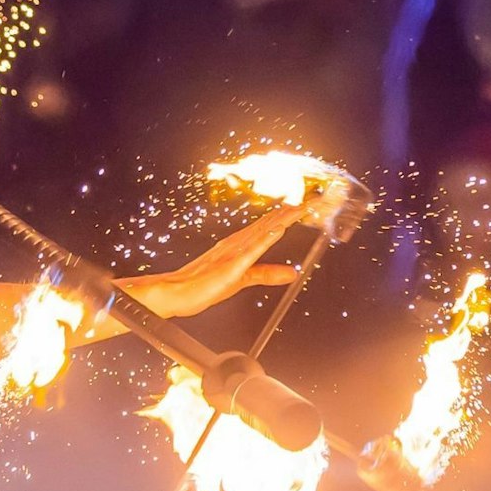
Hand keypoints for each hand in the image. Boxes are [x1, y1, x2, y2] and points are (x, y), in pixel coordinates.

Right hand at [123, 203, 302, 319]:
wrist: (175, 292)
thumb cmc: (202, 285)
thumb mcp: (243, 280)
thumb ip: (267, 274)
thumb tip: (292, 273)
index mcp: (240, 244)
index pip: (270, 225)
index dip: (290, 215)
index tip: (308, 205)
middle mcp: (238, 242)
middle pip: (271, 222)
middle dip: (293, 211)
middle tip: (314, 198)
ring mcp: (234, 251)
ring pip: (264, 230)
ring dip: (284, 218)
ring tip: (302, 207)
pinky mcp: (231, 265)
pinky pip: (251, 250)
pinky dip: (266, 238)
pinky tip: (279, 229)